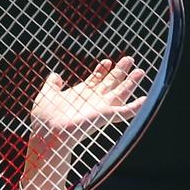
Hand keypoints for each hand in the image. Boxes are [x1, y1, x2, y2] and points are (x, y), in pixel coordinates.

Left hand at [31, 56, 145, 148]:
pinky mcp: (105, 115)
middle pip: (110, 83)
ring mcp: (100, 108)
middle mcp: (92, 100)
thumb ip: (52, 84)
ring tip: (140, 71)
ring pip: (120, 93)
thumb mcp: (47, 94)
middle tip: (129, 58)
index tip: (106, 61)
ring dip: (131, 82)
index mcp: (80, 94)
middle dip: (119, 71)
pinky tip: (145, 100)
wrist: (47, 131)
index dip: (102, 70)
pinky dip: (136, 107)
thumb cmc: (44, 117)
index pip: (95, 79)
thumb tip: (55, 74)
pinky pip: (124, 112)